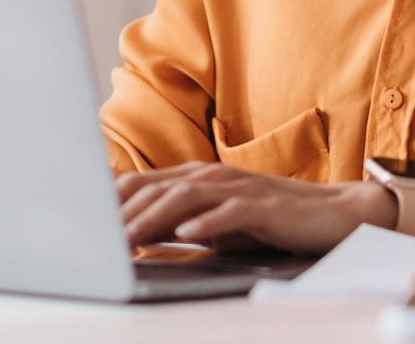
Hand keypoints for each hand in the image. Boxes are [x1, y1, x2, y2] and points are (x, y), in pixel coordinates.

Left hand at [116, 160, 397, 255]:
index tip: (80, 223)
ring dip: (152, 219)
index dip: (108, 203)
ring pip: (184, 198)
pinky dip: (204, 223)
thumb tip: (137, 233)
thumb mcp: (217, 221)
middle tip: (93, 238)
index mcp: (195, 177)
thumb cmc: (271, 219)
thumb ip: (180, 221)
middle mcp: (211, 176)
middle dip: (121, 214)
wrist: (334, 214)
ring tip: (127, 238)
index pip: (140, 184)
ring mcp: (237, 188)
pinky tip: (185, 235)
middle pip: (155, 189)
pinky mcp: (263, 206)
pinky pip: (229, 213)